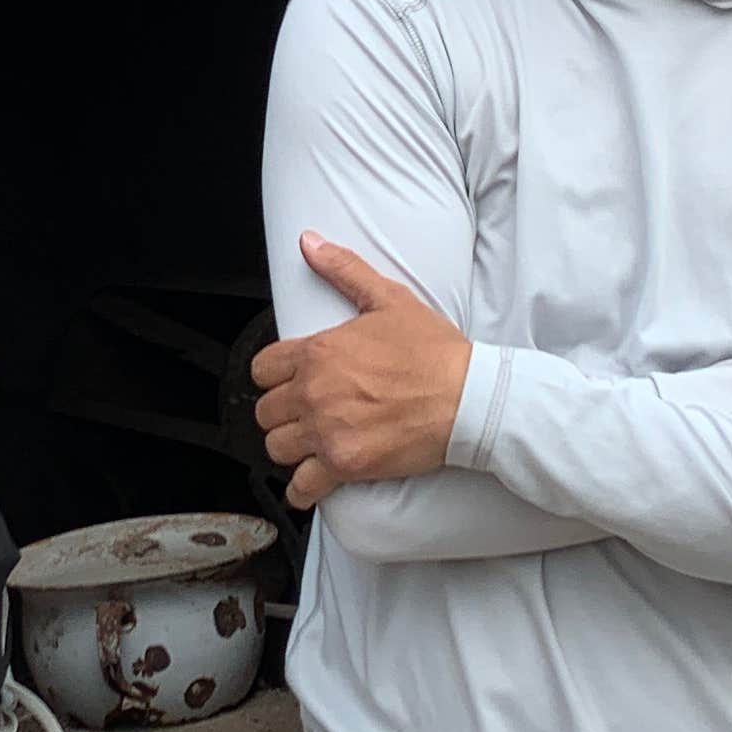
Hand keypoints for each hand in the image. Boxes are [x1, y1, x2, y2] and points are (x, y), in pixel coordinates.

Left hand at [253, 237, 473, 512]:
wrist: (469, 398)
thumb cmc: (434, 352)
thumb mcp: (388, 299)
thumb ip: (343, 270)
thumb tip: (310, 243)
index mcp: (318, 352)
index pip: (262, 369)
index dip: (274, 376)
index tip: (289, 383)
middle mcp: (314, 393)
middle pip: (266, 411)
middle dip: (283, 412)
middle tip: (305, 414)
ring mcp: (327, 431)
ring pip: (277, 447)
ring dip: (290, 447)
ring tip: (310, 444)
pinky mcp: (345, 465)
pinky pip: (302, 486)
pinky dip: (302, 489)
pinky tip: (311, 482)